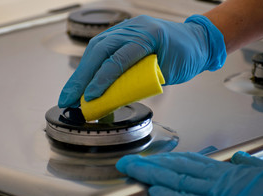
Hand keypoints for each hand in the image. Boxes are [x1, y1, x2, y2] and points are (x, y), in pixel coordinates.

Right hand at [58, 14, 225, 107]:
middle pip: (99, 50)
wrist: (195, 40)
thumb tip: (112, 100)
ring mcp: (125, 29)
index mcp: (148, 34)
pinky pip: (100, 49)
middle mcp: (132, 28)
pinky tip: (81, 80)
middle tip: (68, 98)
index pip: (119, 58)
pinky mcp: (121, 36)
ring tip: (70, 93)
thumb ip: (141, 84)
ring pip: (95, 49)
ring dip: (80, 72)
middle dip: (81, 77)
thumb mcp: (168, 73)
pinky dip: (89, 66)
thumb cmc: (187, 56)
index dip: (102, 79)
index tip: (90, 97)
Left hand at [116, 151, 262, 195]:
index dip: (165, 159)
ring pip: (178, 178)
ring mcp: (216, 190)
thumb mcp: (262, 171)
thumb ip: (247, 165)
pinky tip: (154, 190)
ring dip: (152, 174)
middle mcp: (216, 176)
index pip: (187, 161)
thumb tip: (239, 159)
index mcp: (225, 169)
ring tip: (133, 170)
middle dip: (149, 164)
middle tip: (129, 162)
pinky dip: (171, 194)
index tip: (149, 159)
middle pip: (176, 166)